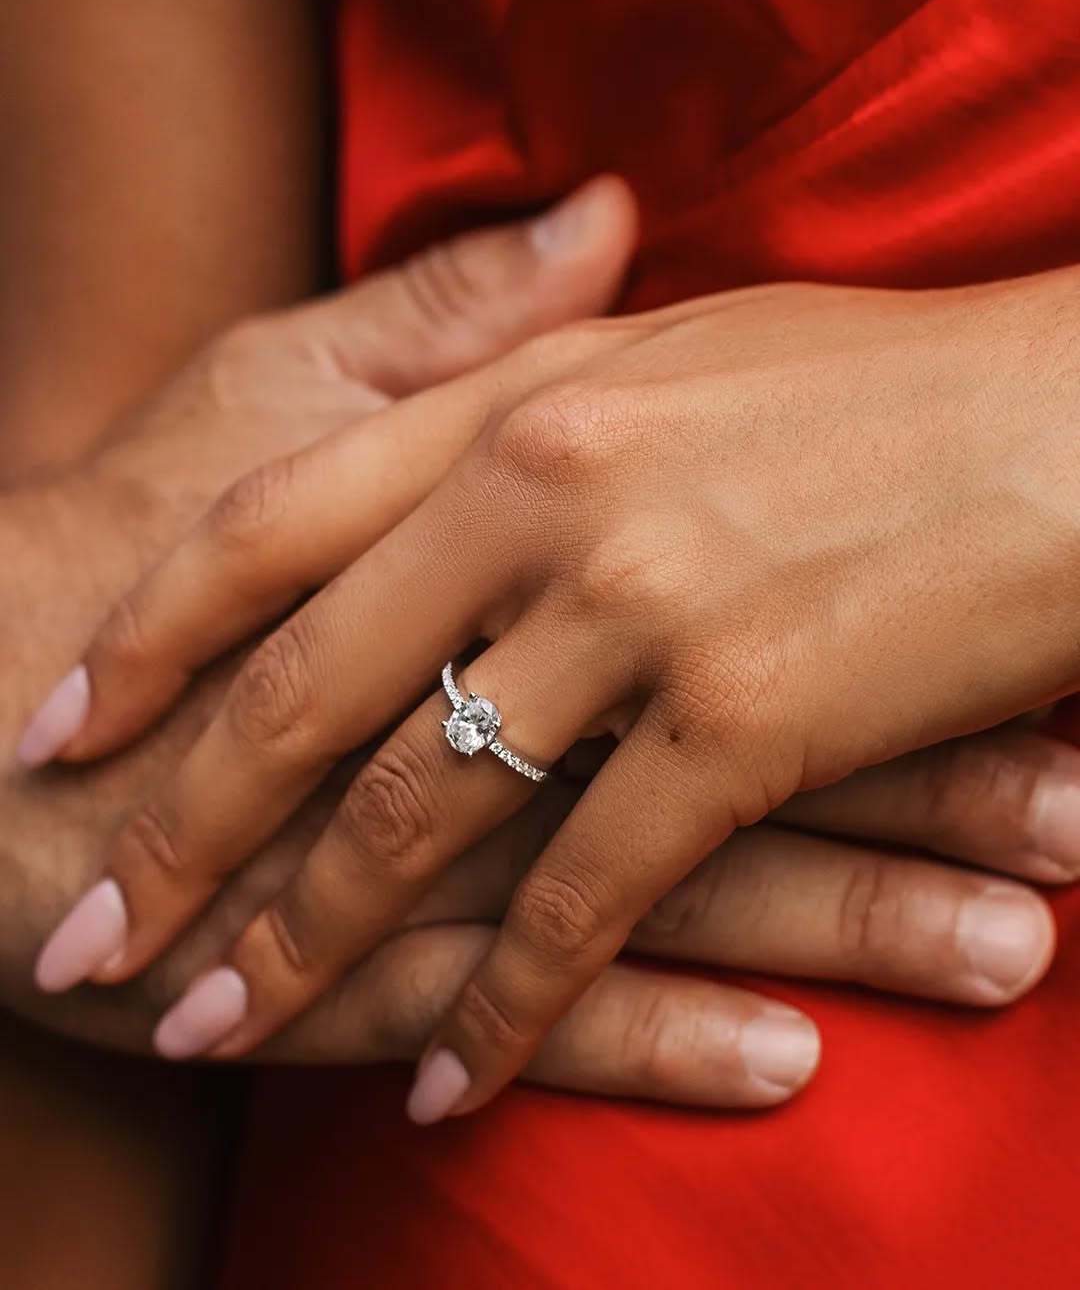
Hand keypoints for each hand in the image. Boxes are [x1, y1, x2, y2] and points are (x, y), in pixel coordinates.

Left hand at [31, 269, 1079, 1119]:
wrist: (1070, 418)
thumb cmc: (876, 379)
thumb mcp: (670, 344)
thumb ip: (524, 379)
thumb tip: (434, 393)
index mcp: (521, 400)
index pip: (266, 520)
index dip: (147, 637)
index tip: (63, 730)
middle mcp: (553, 496)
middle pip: (305, 690)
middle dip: (181, 833)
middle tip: (92, 937)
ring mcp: (645, 611)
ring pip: (420, 812)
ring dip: (305, 944)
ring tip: (213, 1029)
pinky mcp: (748, 725)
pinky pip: (583, 899)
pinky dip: (507, 1007)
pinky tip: (445, 1080)